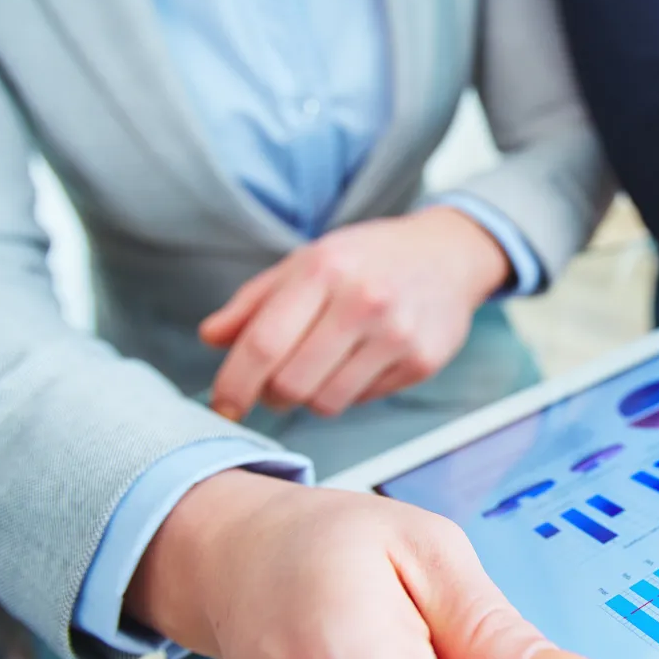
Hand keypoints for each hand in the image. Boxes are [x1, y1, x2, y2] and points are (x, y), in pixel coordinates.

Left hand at [200, 207, 511, 418]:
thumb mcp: (308, 262)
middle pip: (291, 384)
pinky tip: (359, 362)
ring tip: (320, 370)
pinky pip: (363, 400)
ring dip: (311, 396)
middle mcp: (363, 301)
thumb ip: (255, 302)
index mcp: (325, 269)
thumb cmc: (368, 259)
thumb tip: (210, 339)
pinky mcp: (423, 361)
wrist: (448, 254)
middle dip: (273, 394)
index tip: (223, 404)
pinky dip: (349, 391)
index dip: (234, 383)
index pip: (264, 343)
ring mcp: (397, 334)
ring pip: (326, 402)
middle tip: (276, 384)